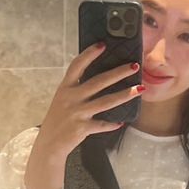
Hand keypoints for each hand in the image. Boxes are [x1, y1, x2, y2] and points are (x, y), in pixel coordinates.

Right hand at [24, 43, 144, 188]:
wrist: (49, 144)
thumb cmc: (57, 120)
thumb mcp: (62, 100)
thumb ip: (76, 89)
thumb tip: (99, 79)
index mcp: (65, 88)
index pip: (77, 66)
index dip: (89, 54)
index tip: (103, 45)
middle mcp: (71, 98)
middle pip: (99, 81)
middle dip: (119, 72)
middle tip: (135, 65)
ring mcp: (78, 113)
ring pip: (106, 101)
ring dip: (125, 95)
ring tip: (140, 89)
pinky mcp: (83, 128)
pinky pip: (102, 125)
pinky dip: (112, 124)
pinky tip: (122, 122)